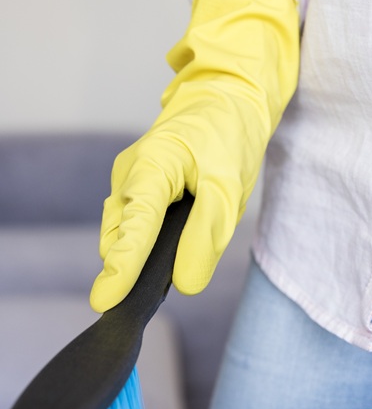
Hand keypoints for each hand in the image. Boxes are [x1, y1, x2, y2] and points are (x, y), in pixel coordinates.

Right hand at [90, 0, 299, 311]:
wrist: (229, 102)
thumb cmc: (228, 139)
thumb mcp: (228, 190)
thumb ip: (205, 237)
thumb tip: (185, 283)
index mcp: (153, 167)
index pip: (135, 226)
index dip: (122, 266)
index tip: (105, 300)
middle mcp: (132, 174)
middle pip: (122, 234)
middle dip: (126, 269)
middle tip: (132, 306)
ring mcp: (133, 181)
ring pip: (128, 231)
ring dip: (136, 258)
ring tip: (144, 290)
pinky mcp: (143, 189)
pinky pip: (138, 224)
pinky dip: (146, 245)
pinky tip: (159, 263)